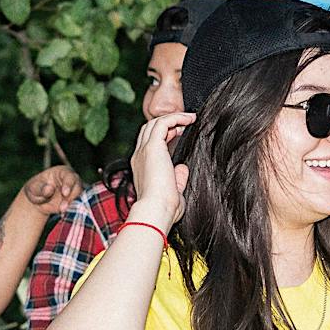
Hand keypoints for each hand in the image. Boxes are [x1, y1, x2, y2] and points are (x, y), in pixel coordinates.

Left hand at [21, 165, 82, 216]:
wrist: (38, 201)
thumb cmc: (35, 189)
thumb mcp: (34, 188)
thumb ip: (41, 188)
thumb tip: (49, 189)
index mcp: (62, 172)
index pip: (69, 176)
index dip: (68, 184)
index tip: (65, 193)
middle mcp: (71, 181)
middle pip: (78, 187)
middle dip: (72, 196)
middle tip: (62, 206)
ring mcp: (74, 192)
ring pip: (79, 197)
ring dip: (71, 204)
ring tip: (61, 210)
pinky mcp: (74, 201)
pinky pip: (77, 205)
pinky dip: (71, 209)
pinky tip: (63, 212)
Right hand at [128, 111, 192, 227]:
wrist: (155, 211)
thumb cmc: (164, 209)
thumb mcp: (173, 192)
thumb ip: (177, 179)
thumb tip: (183, 168)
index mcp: (142, 167)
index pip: (150, 143)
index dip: (165, 134)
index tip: (181, 134)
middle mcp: (140, 156)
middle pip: (150, 129)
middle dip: (168, 122)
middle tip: (186, 124)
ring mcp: (144, 150)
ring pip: (154, 123)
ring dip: (173, 117)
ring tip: (190, 118)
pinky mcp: (152, 147)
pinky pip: (163, 123)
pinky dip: (176, 117)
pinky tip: (189, 119)